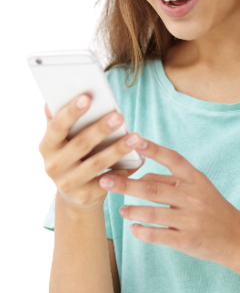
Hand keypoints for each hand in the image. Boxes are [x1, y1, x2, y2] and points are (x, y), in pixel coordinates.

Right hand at [39, 95, 144, 212]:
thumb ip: (61, 120)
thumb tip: (55, 98)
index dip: (71, 112)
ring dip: (118, 149)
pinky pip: (109, 180)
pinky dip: (125, 169)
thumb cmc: (72, 156)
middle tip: (119, 115)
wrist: (75, 194)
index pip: (57, 126)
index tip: (87, 97)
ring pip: (97, 163)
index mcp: (47, 146)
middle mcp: (53, 166)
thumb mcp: (63, 140)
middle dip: (100, 129)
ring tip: (136, 137)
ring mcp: (68, 183)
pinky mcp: (86, 195)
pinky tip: (140, 159)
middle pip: (80, 144)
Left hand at [99, 138, 239, 267]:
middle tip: (104, 180)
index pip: (173, 159)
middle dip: (126, 184)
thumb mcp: (199, 187)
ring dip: (132, 210)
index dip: (153, 149)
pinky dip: (141, 231)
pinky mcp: (187, 241)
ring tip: (121, 210)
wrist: (237, 238)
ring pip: (152, 213)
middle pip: (153, 188)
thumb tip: (141, 174)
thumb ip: (171, 180)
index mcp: (196, 179)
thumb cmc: (213, 209)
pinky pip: (157, 235)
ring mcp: (190, 220)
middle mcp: (194, 197)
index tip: (133, 139)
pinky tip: (133, 228)